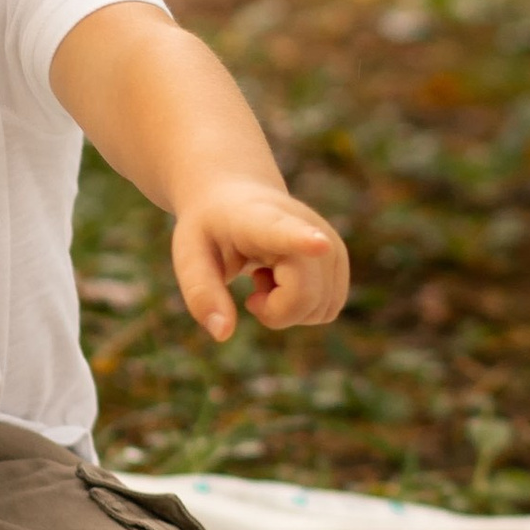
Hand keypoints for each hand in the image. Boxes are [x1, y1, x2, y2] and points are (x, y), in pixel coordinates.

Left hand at [172, 178, 349, 340]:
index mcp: (259, 219)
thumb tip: (222, 335)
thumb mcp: (189, 254)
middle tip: (252, 286)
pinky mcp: (339, 258)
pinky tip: (284, 280)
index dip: (304, 240)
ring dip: (287, 310)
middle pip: (303, 297)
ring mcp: (329, 242)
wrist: (236, 194)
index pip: (286, 231)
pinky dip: (302, 308)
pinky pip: (327, 310)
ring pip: (319, 309)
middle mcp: (306, 225)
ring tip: (266, 275)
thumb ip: (202, 293)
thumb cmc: (210, 228)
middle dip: (273, 312)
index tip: (319, 243)